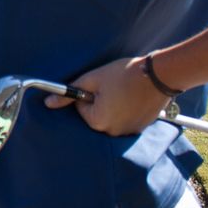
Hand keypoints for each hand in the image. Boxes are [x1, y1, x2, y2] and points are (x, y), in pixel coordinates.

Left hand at [44, 56, 170, 135]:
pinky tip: (134, 98)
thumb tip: (48, 103)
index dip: (89, 93)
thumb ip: (69, 92)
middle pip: (96, 116)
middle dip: (100, 101)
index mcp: (98, 121)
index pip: (82, 107)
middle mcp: (112, 132)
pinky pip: (125, 121)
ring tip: (125, 92)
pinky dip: (127, 111)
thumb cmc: (123, 74)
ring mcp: (128, 132)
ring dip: (114, 107)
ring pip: (111, 118)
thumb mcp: (93, 79)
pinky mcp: (141, 128)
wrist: (159, 75)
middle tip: (114, 87)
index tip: (102, 84)